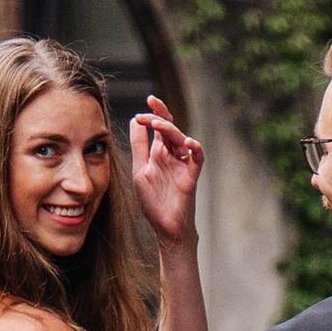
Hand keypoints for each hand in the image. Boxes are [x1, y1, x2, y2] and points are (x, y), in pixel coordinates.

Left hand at [128, 98, 203, 250]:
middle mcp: (173, 155)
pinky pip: (197, 159)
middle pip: (171, 129)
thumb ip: (139, 146)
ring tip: (159, 123)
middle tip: (151, 104)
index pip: (159, 128)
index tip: (145, 103)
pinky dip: (195, 149)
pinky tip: (189, 142)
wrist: (164, 227)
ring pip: (182, 140)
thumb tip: (135, 120)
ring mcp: (183, 165)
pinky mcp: (191, 177)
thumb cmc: (153, 200)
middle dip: (162, 114)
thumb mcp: (140, 169)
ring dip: (171, 130)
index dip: (154, 113)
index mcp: (160, 153)